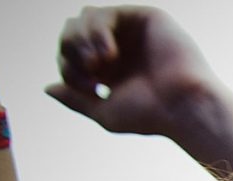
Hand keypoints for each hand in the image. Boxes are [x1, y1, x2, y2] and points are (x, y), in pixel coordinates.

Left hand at [47, 7, 225, 144]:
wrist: (185, 108)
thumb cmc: (150, 116)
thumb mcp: (103, 112)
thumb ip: (75, 99)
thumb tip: (47, 88)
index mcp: (108, 68)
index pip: (69, 52)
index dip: (67, 65)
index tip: (88, 87)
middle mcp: (119, 46)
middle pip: (73, 29)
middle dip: (70, 47)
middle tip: (88, 69)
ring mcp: (132, 31)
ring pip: (85, 16)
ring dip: (82, 37)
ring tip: (98, 61)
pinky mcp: (145, 18)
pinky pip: (107, 12)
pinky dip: (99, 30)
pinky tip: (109, 53)